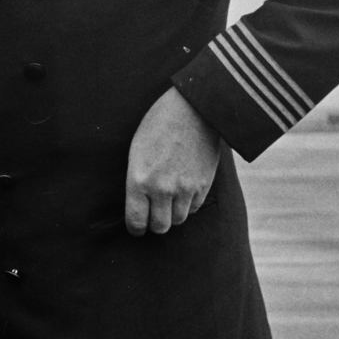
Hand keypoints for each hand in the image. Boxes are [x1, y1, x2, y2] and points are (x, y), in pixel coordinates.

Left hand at [124, 87, 221, 235]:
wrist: (193, 110)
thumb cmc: (157, 126)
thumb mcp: (136, 151)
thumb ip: (137, 180)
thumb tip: (139, 204)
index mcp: (139, 180)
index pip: (136, 221)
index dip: (135, 228)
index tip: (136, 227)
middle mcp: (162, 189)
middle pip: (160, 227)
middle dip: (154, 224)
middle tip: (152, 215)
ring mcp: (185, 188)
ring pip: (179, 220)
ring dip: (172, 215)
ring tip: (168, 201)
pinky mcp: (203, 185)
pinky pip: (195, 208)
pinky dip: (188, 205)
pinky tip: (183, 191)